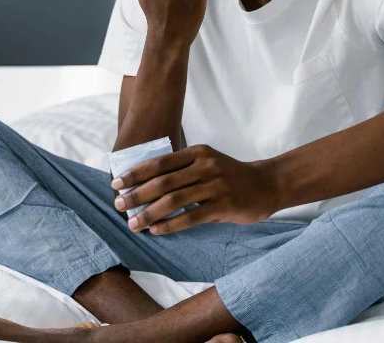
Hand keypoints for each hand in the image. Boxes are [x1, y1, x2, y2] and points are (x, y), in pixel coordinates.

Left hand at [112, 145, 277, 233]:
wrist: (266, 184)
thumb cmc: (229, 175)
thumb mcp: (207, 161)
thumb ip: (182, 168)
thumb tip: (145, 183)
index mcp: (197, 152)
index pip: (159, 162)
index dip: (135, 173)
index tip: (117, 183)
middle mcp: (205, 166)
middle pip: (162, 182)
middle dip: (136, 194)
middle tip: (118, 205)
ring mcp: (215, 186)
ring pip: (173, 201)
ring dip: (149, 213)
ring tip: (133, 223)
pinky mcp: (223, 206)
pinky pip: (190, 217)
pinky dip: (170, 224)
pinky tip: (156, 230)